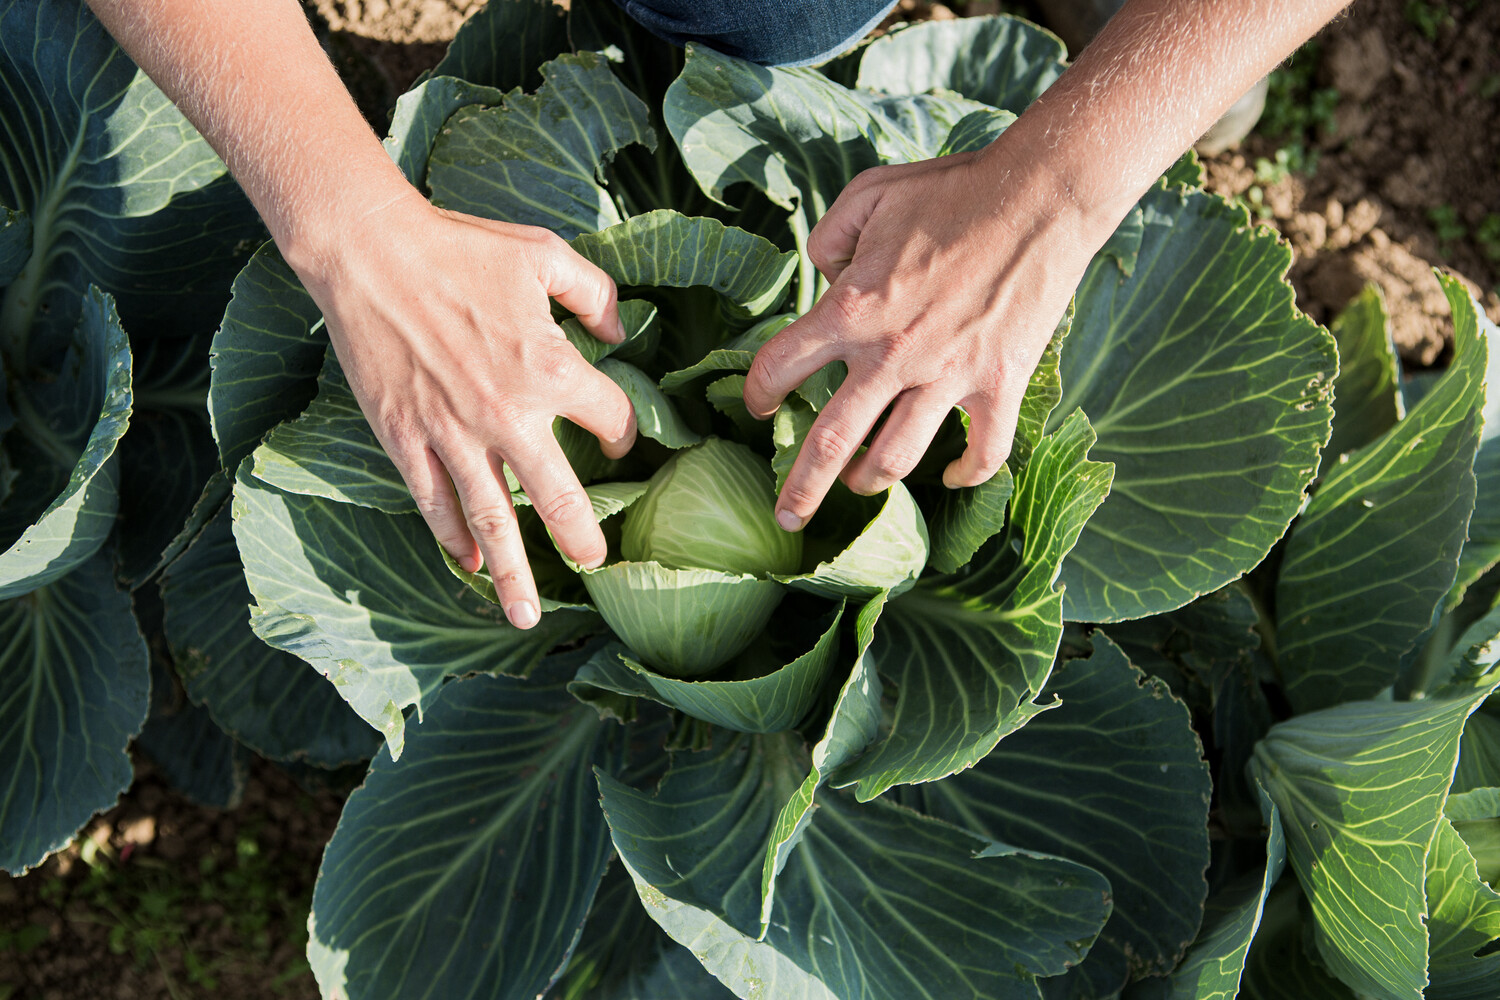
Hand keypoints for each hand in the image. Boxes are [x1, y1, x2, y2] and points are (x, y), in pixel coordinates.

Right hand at [292, 191, 635, 628]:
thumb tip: (617, 332)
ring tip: (526, 615)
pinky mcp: (406, 438)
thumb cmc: (461, 248)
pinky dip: (452, 538)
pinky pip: (434, 503)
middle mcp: (508, 415)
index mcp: (550, 369)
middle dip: (580, 538)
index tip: (617, 442)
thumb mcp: (544, 255)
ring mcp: (454, 434)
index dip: (623, 433)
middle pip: (557, 497)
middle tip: (595, 565)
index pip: (610, 420)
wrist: (370, 253)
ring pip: (491, 520)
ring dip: (511, 573)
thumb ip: (594, 293)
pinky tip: (468, 565)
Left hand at [743, 144, 1102, 529]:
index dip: (757, 392)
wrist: (1041, 196)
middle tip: (787, 517)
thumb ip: (828, 237)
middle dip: (801, 488)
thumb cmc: (953, 190)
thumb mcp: (869, 194)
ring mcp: (948, 376)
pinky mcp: (999, 385)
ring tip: (859, 485)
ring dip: (871, 482)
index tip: (757, 407)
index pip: (780, 366)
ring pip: (897, 457)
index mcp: (853, 308)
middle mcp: (893, 352)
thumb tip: (819, 274)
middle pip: (830, 440)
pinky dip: (965, 474)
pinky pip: (983, 453)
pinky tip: (950, 476)